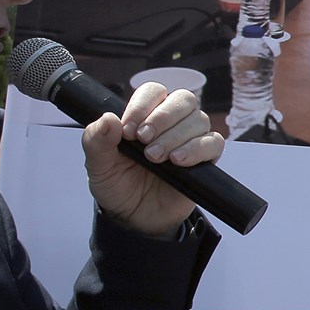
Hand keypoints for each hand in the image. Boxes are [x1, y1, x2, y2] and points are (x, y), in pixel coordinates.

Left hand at [81, 82, 225, 236]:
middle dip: (162, 117)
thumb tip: (108, 119)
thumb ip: (96, 140)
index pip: (154, 91)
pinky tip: (177, 161)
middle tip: (143, 140)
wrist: (134, 217)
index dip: (142, 106)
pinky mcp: (206, 159)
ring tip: (155, 158)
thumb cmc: (118, 185)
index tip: (128, 130)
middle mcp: (172, 122)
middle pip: (183, 98)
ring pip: (198, 119)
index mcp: (146, 115)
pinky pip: (213, 143)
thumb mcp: (98, 165)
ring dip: (175, 136)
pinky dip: (196, 149)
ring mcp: (191, 139)